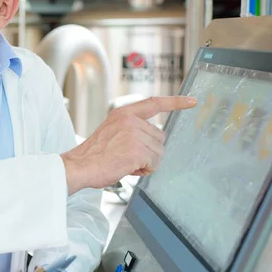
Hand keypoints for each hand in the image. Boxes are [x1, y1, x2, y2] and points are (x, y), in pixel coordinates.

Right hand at [61, 96, 196, 194]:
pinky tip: (127, 168)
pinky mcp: (137, 151)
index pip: (154, 103)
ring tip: (124, 162)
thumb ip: (132, 129)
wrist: (79, 166)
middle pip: (160, 138)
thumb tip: (155, 139)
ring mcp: (134, 134)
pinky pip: (154, 164)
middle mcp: (130, 120)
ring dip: (146, 162)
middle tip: (126, 156)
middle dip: (149, 151)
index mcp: (123, 113)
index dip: (175, 102)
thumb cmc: (94, 154)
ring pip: (159, 153)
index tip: (192, 100)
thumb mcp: (112, 131)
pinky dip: (144, 171)